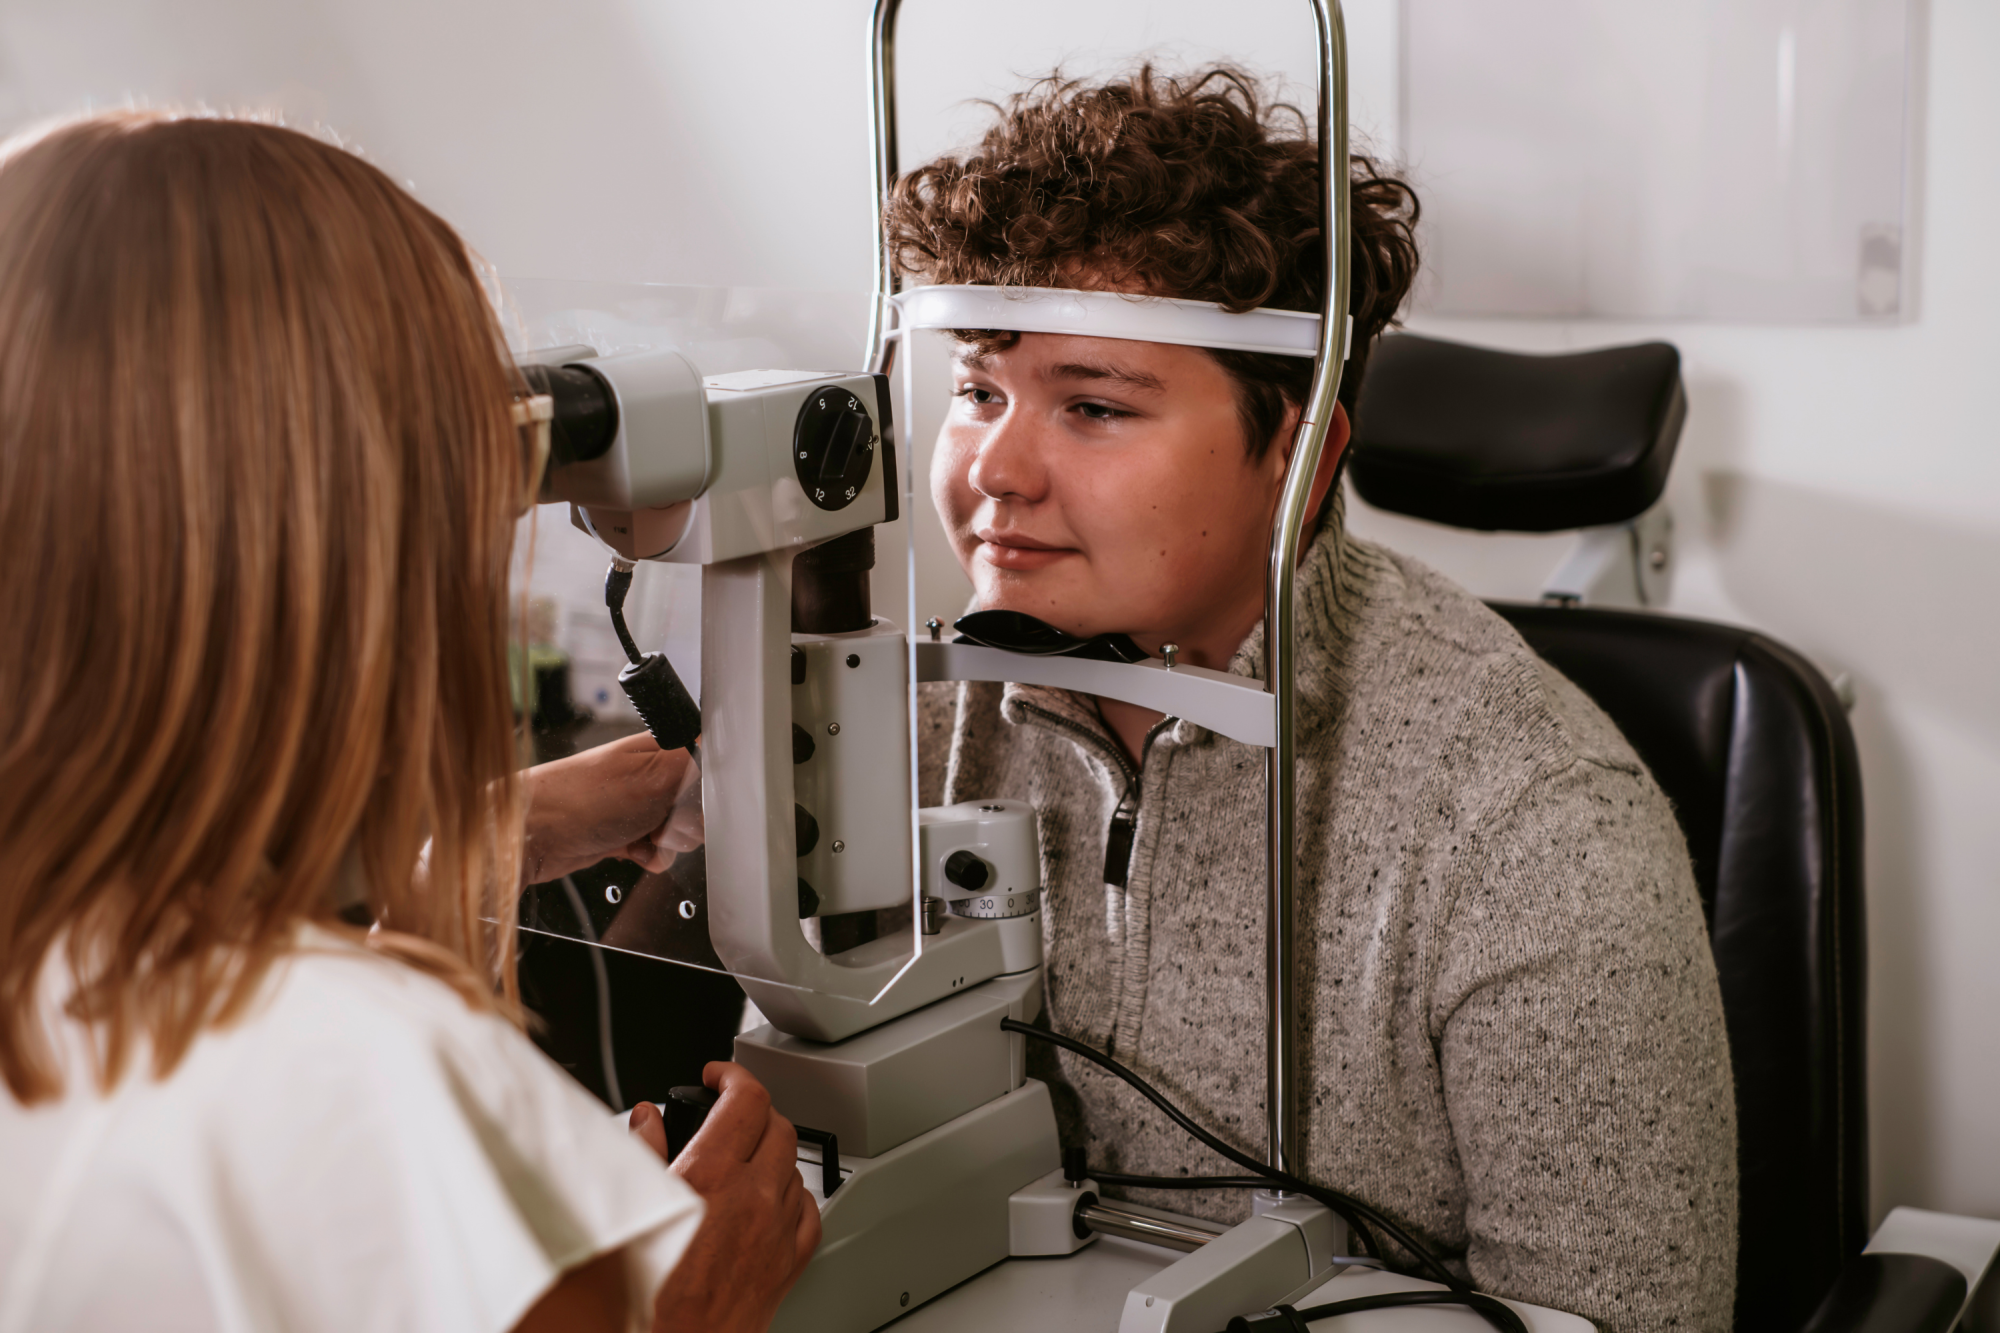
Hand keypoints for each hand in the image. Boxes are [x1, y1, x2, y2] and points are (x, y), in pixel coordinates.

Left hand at [521, 731, 702, 884]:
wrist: (530, 835)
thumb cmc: (577, 798)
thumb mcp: (652, 776)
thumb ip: (696, 762)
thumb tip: (726, 750)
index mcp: (659, 748)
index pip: (709, 765)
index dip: (708, 791)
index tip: (695, 802)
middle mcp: (649, 773)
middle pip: (698, 802)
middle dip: (686, 822)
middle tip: (662, 820)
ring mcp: (636, 802)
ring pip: (679, 830)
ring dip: (666, 843)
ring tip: (641, 837)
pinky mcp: (624, 830)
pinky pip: (656, 848)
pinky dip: (649, 855)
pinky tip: (630, 851)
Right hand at [635, 1063, 820, 1332]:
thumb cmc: (648, 1293)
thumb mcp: (632, 1204)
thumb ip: (642, 1151)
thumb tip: (646, 1120)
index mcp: (711, 1174)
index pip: (746, 1098)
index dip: (733, 1075)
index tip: (719, 1076)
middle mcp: (752, 1196)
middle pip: (776, 1125)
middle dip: (752, 1110)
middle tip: (728, 1114)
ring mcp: (776, 1229)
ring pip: (793, 1165)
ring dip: (771, 1152)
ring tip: (743, 1157)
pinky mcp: (788, 1262)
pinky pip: (807, 1211)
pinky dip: (792, 1194)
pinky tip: (772, 1197)